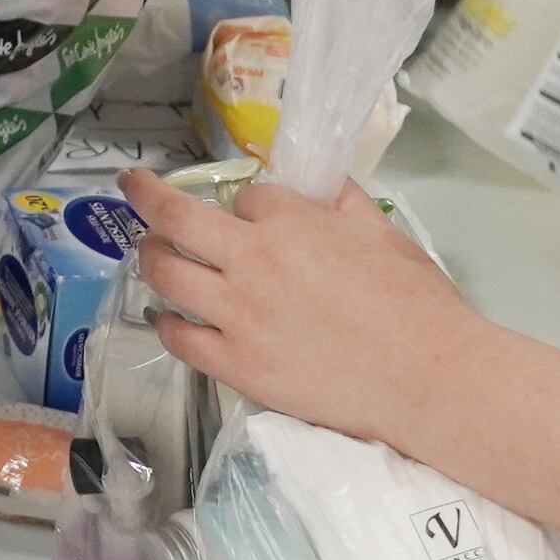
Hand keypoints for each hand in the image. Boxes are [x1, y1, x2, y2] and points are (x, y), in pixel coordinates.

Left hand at [118, 167, 480, 445]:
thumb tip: (317, 182)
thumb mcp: (381, 230)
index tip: (254, 213)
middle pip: (176, 219)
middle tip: (133, 187)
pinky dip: (167, 323)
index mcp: (290, 221)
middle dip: (147, 196)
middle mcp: (251, 260)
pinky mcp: (236, 365)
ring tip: (149, 253)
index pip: (246, 195)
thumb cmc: (415, 301)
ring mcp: (236, 315)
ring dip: (150, 257)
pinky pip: (181, 338)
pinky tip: (166, 318)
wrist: (426, 376)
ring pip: (166, 275)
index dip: (250, 204)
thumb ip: (341, 200)